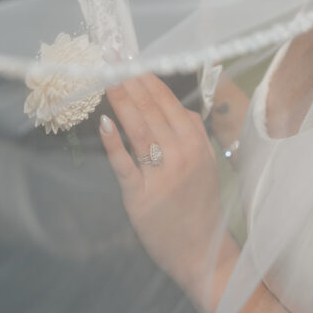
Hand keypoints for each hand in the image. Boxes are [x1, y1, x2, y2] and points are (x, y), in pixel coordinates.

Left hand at [100, 73, 238, 308]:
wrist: (203, 253)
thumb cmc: (201, 205)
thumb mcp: (208, 163)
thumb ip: (195, 133)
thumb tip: (180, 107)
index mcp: (197, 143)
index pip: (169, 102)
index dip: (148, 79)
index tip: (132, 59)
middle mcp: (182, 154)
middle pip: (152, 111)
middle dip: (131, 82)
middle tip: (113, 59)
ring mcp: (161, 175)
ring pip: (139, 130)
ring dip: (122, 101)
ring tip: (108, 79)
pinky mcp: (141, 197)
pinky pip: (125, 164)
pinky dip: (114, 143)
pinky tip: (104, 123)